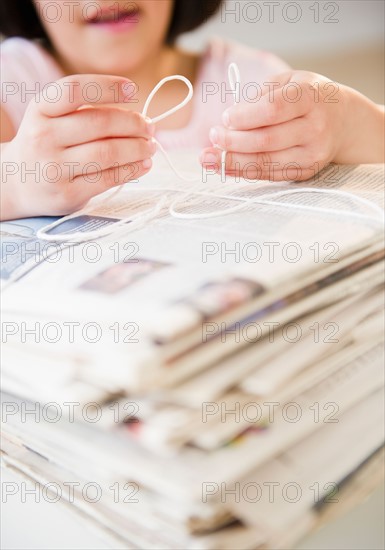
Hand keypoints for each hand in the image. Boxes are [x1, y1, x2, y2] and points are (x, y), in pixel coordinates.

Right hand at [1, 74, 154, 219]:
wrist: (16, 183)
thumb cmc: (45, 144)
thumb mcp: (51, 118)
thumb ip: (85, 112)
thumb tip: (137, 118)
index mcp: (40, 110)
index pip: (75, 90)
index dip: (108, 87)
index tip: (133, 90)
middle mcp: (44, 137)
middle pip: (100, 123)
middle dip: (133, 123)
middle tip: (149, 127)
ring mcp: (55, 168)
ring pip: (108, 152)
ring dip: (137, 148)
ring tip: (150, 146)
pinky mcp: (68, 193)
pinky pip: (108, 179)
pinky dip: (132, 170)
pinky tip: (144, 165)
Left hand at [200, 71, 350, 181]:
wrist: (344, 121)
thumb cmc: (308, 97)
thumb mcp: (290, 81)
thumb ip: (261, 95)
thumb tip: (230, 120)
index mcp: (310, 97)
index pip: (273, 109)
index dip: (245, 116)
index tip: (225, 118)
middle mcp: (315, 127)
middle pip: (266, 140)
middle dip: (233, 141)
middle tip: (213, 137)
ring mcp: (312, 153)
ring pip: (266, 162)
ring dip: (232, 161)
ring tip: (207, 158)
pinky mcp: (305, 171)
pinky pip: (269, 175)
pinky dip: (243, 172)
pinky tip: (223, 166)